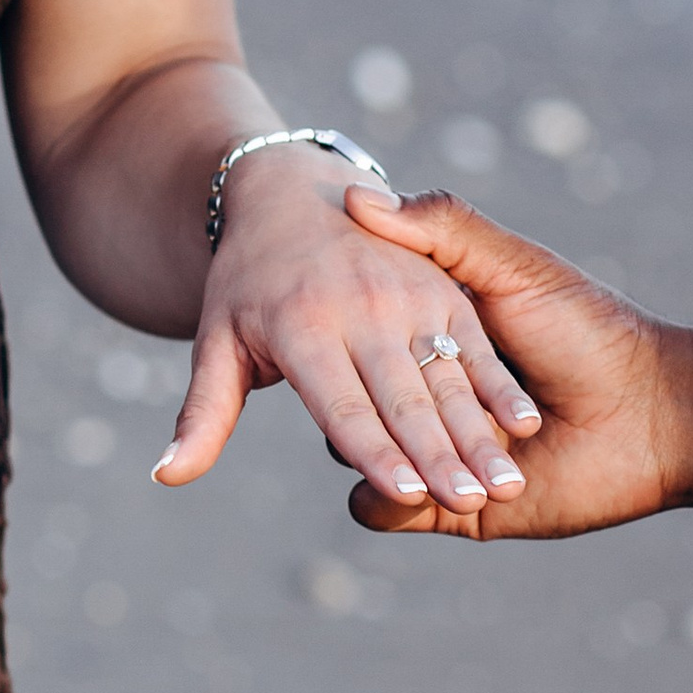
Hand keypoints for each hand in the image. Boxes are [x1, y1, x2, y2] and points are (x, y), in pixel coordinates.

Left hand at [149, 152, 545, 515]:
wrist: (288, 191)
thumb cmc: (246, 285)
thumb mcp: (216, 342)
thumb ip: (202, 413)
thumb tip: (165, 476)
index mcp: (301, 329)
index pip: (343, 405)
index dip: (374, 451)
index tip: (407, 495)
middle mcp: (358, 309)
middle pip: (403, 397)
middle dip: (440, 454)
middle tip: (474, 502)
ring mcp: (406, 292)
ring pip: (447, 375)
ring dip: (480, 432)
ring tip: (507, 483)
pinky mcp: (441, 283)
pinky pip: (474, 341)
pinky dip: (501, 384)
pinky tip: (526, 426)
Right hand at [333, 188, 692, 537]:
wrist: (652, 416)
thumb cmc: (589, 329)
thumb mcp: (515, 267)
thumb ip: (443, 230)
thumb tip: (358, 197)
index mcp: (434, 338)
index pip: (354, 338)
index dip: (334, 331)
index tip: (317, 317)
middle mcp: (430, 396)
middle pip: (349, 400)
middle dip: (345, 401)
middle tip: (346, 395)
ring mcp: (437, 452)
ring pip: (359, 458)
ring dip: (366, 456)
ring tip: (387, 449)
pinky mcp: (450, 508)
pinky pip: (382, 512)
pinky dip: (379, 502)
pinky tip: (399, 488)